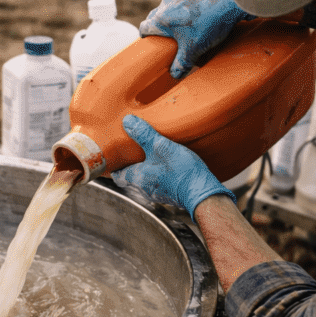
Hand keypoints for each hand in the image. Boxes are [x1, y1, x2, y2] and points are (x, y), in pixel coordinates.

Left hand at [111, 115, 234, 217]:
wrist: (202, 192)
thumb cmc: (181, 172)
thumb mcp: (161, 147)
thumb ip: (144, 134)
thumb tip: (127, 121)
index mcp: (137, 178)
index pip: (116, 175)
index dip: (113, 166)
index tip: (113, 156)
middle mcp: (144, 189)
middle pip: (129, 178)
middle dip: (129, 166)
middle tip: (130, 152)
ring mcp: (157, 194)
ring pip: (144, 181)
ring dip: (144, 170)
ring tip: (148, 155)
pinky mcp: (170, 195)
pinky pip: (158, 184)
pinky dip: (158, 175)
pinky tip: (166, 165)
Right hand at [139, 0, 251, 78]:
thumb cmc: (208, 24)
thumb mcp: (193, 49)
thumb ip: (182, 64)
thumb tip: (175, 74)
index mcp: (161, 18)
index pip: (144, 28)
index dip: (145, 36)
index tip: (148, 42)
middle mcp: (166, 3)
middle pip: (155, 16)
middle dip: (158, 27)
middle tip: (166, 38)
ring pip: (169, 7)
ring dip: (172, 17)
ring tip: (182, 28)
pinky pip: (182, 0)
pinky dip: (184, 9)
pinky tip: (196, 16)